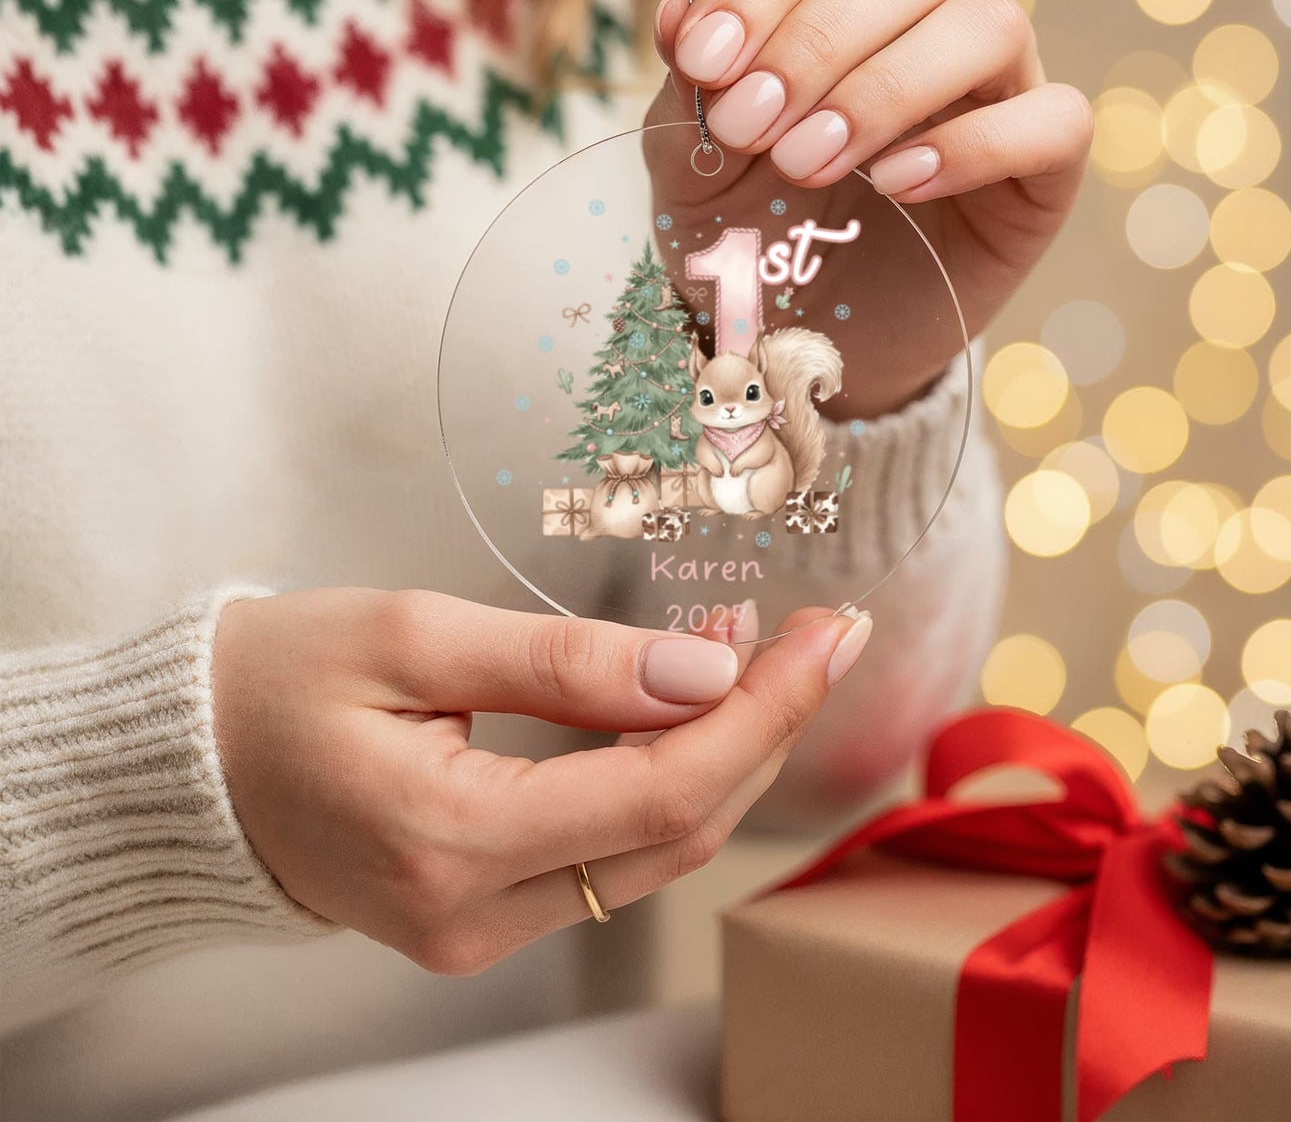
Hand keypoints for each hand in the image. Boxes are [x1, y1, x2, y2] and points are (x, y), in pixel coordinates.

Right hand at [211, 588, 869, 973]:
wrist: (182, 766)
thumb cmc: (275, 682)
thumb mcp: (413, 634)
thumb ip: (563, 662)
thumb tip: (703, 673)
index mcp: (447, 839)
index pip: (662, 791)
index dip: (766, 712)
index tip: (831, 635)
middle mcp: (470, 914)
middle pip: (678, 831)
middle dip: (765, 727)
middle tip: (814, 636)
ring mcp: (474, 932)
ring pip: (654, 854)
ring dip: (722, 753)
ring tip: (754, 654)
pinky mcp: (477, 920)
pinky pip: (608, 858)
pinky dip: (663, 782)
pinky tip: (685, 708)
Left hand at [645, 0, 1092, 413]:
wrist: (803, 343)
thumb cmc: (753, 233)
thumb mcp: (694, 168)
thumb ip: (687, 92)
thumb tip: (678, 10)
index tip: (704, 63)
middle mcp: (934, 9)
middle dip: (813, 43)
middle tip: (750, 128)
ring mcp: (1000, 83)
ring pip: (986, 24)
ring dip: (884, 89)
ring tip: (807, 163)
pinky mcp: (1044, 167)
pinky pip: (1052, 121)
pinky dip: (974, 145)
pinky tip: (898, 185)